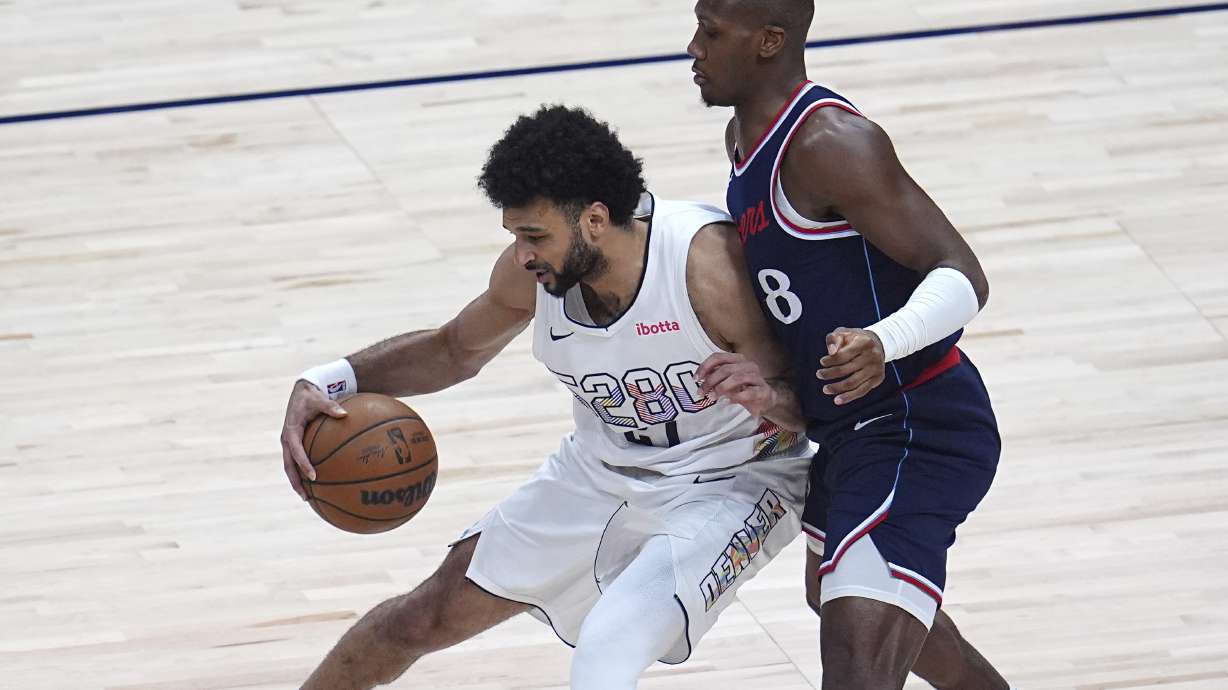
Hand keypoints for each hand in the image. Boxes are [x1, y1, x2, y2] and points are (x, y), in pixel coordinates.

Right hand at [280, 379, 347, 499]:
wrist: (301, 390)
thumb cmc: (311, 396)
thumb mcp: (320, 399)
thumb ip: (331, 407)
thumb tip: (345, 414)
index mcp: (291, 431)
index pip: (296, 451)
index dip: (303, 464)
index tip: (313, 476)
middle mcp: (287, 439)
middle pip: (288, 466)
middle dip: (296, 482)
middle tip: (306, 497)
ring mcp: (289, 443)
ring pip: (290, 467)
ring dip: (297, 482)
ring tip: (307, 498)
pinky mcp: (294, 444)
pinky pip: (297, 461)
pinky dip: (302, 473)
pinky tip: (315, 484)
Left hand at [695, 352, 778, 417]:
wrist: (765, 400)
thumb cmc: (744, 389)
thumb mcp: (727, 381)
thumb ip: (715, 377)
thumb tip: (699, 379)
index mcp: (738, 359)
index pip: (718, 357)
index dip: (705, 367)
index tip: (696, 379)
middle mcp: (748, 365)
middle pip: (725, 369)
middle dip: (711, 381)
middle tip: (702, 392)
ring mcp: (757, 377)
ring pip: (737, 378)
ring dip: (722, 388)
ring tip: (713, 397)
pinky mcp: (764, 390)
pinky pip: (749, 392)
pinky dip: (737, 397)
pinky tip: (729, 401)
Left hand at [817, 327, 885, 405]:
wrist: (877, 343)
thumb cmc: (855, 338)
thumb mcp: (844, 332)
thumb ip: (834, 339)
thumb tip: (831, 352)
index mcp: (864, 342)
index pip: (844, 355)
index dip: (831, 360)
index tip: (822, 362)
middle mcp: (872, 356)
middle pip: (847, 369)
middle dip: (830, 374)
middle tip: (819, 374)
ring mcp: (876, 369)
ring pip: (853, 383)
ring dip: (837, 388)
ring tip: (825, 389)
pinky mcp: (877, 379)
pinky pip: (861, 391)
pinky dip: (849, 397)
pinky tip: (837, 400)